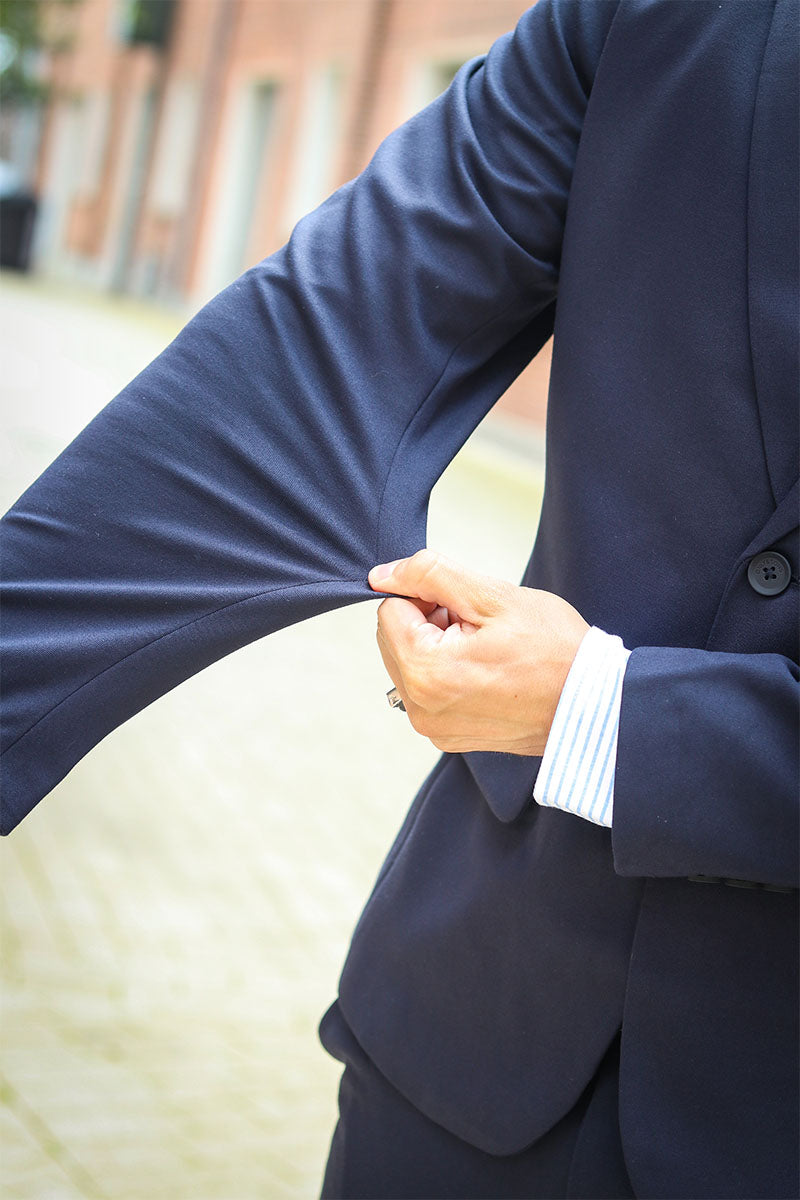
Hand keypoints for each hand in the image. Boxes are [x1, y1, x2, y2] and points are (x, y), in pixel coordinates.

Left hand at [369, 549, 589, 755]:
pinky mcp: (448, 736)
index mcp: (426, 672)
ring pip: (409, 663)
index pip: (390, 609)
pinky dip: (446, 673)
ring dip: (436, 647)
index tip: (464, 606)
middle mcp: (421, 708)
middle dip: (428, 622)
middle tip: (478, 626)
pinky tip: (486, 671)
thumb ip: (430, 575)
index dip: (426, 595)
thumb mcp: (493, 595)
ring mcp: (433, 728)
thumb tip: (382, 574)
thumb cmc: (556, 650)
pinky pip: (427, 691)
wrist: (595, 704)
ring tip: (486, 649)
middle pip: (393, 639)